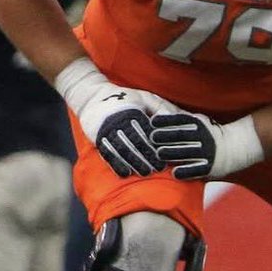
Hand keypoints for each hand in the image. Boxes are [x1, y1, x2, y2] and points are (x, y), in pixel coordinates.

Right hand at [54, 57, 172, 177]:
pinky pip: (107, 153)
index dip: (156, 142)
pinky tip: (125, 173)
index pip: (146, 129)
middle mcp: (118, 119)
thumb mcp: (145, 97)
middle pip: (134, 141)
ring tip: (145, 172)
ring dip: (134, 162)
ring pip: (122, 149)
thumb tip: (178, 119)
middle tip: (158, 168)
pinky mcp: (97, 138)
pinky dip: (116, 164)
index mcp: (132, 110)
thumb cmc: (126, 97)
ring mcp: (106, 129)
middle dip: (146, 155)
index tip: (166, 153)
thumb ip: (161, 108)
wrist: (93, 97)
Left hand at [149, 111, 263, 180]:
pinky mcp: (210, 168)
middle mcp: (203, 137)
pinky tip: (174, 173)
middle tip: (152, 138)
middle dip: (166, 136)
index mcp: (198, 123)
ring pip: (187, 153)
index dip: (166, 120)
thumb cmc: (205, 133)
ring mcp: (207, 153)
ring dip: (172, 153)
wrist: (233, 149)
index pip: (179, 120)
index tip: (152, 122)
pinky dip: (185, 172)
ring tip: (159, 154)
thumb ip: (175, 115)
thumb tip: (152, 104)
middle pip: (181, 136)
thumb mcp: (195, 120)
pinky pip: (196, 171)